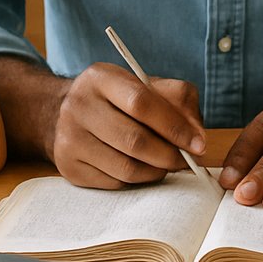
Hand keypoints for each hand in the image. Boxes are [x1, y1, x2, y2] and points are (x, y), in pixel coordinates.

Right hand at [50, 62, 203, 188]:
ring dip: (156, 171)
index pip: (141, 103)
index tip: (199, 144)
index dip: (175, 127)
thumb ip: (179, 101)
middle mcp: (79, 106)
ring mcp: (69, 138)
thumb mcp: (147, 85)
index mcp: (101, 78)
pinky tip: (144, 169)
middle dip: (170, 155)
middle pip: (134, 140)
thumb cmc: (117, 99)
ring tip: (168, 164)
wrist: (64, 112)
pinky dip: (137, 180)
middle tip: (188, 161)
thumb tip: (198, 137)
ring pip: (126, 168)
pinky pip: (114, 183)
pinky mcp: (68, 167)